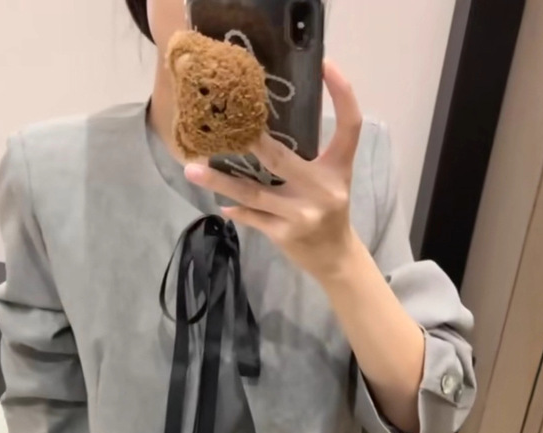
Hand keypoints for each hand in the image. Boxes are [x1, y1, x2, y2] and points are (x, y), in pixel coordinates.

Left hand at [184, 60, 363, 280]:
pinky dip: (235, 209)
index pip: (350, 125)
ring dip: (220, 181)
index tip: (327, 65)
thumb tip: (259, 130)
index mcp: (338, 169)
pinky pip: (252, 217)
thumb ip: (308, 157)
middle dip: (251, 142)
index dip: (343, 93)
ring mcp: (302, 214)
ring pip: (254, 193)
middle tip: (223, 126)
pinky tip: (219, 203)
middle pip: (281, 158)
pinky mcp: (284, 234)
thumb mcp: (330, 179)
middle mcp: (323, 189)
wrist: (335, 257)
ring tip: (192, 168)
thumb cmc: (328, 210)